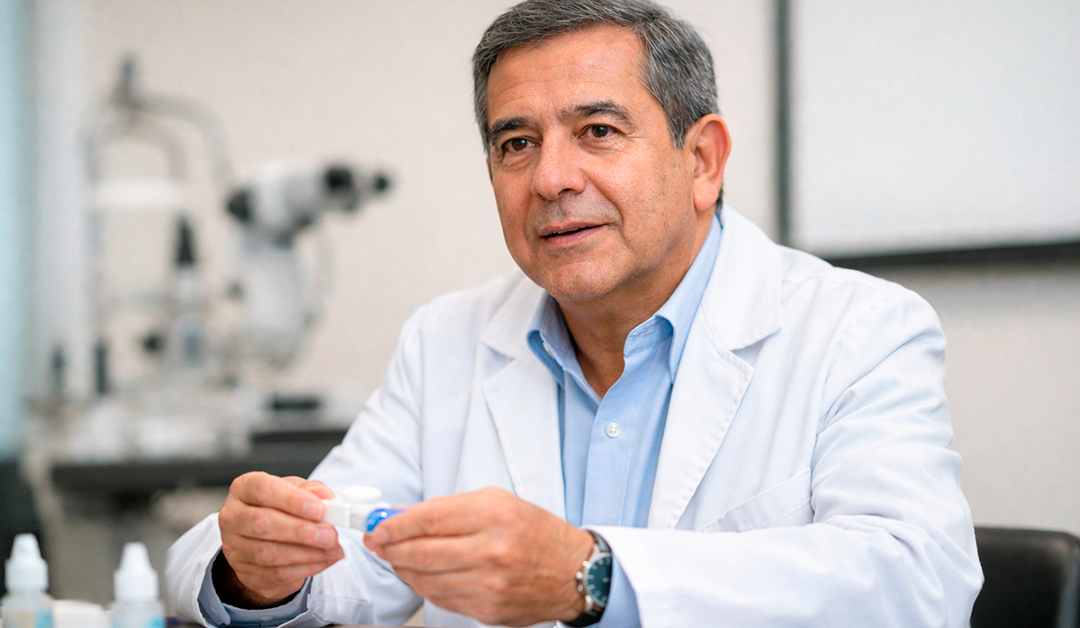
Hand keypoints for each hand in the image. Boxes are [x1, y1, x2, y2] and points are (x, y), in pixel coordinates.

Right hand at [217, 472, 343, 605]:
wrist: (265, 538)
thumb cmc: (278, 507)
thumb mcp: (293, 490)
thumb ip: (309, 490)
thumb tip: (324, 495)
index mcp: (243, 489)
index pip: (263, 490)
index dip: (293, 500)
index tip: (319, 509)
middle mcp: (232, 517)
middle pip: (263, 524)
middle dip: (302, 530)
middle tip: (330, 534)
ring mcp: (235, 548)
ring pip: (269, 553)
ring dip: (308, 553)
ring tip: (333, 548)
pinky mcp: (245, 573)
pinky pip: (276, 574)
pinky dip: (306, 568)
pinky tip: (324, 560)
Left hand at [363, 487, 593, 626]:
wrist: (574, 571)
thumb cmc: (535, 532)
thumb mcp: (498, 503)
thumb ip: (450, 509)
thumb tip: (403, 516)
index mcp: (493, 514)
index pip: (428, 519)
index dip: (395, 524)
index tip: (378, 526)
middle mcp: (491, 549)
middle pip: (421, 552)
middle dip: (390, 548)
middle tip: (378, 543)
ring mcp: (489, 584)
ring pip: (426, 579)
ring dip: (404, 569)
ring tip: (398, 558)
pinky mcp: (488, 609)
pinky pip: (442, 599)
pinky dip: (425, 587)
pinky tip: (423, 576)